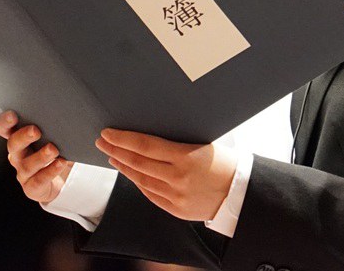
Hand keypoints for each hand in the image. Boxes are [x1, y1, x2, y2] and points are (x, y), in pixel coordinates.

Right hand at [0, 110, 73, 203]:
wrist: (67, 178)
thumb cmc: (60, 148)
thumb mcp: (59, 133)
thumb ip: (58, 122)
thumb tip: (70, 110)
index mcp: (19, 137)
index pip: (4, 127)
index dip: (5, 121)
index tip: (13, 114)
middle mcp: (18, 154)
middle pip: (13, 144)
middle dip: (23, 136)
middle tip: (35, 130)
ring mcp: (24, 172)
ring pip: (26, 165)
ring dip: (40, 156)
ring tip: (53, 149)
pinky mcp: (32, 187)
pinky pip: (38, 180)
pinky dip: (49, 171)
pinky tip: (60, 163)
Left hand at [96, 128, 237, 220]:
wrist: (241, 192)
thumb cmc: (225, 162)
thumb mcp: (204, 143)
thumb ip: (177, 141)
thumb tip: (151, 133)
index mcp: (185, 157)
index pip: (145, 146)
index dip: (123, 139)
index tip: (108, 133)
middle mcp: (177, 178)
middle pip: (138, 163)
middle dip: (116, 150)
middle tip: (103, 141)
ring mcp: (176, 196)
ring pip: (141, 180)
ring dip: (124, 167)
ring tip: (113, 156)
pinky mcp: (176, 209)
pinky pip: (150, 194)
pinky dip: (138, 183)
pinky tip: (130, 174)